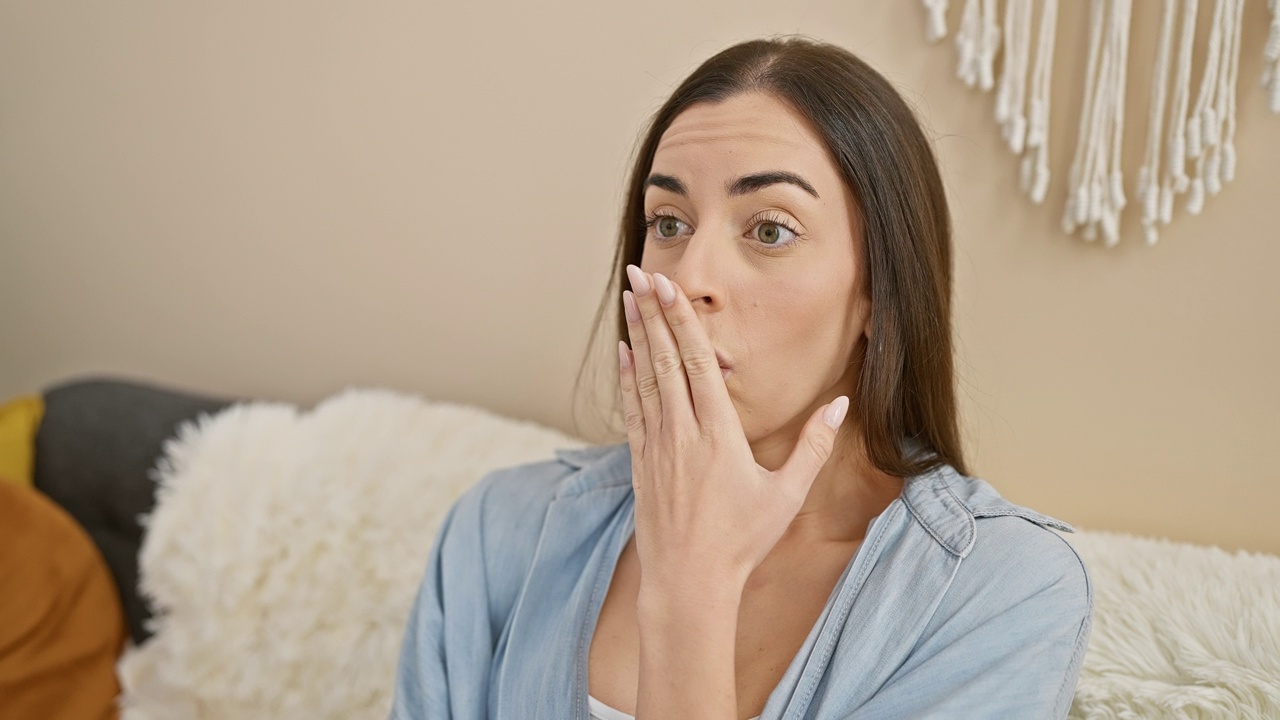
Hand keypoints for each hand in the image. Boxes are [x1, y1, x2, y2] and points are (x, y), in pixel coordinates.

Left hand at [617, 264, 849, 603]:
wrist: (689, 582)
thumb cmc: (743, 541)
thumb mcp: (787, 494)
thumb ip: (813, 446)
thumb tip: (842, 406)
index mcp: (719, 433)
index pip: (696, 362)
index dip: (681, 319)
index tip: (669, 285)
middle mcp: (682, 432)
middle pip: (665, 359)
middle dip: (654, 312)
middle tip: (642, 272)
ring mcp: (657, 446)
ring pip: (644, 377)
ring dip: (637, 334)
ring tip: (629, 297)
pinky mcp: (641, 463)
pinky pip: (632, 408)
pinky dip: (627, 376)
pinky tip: (624, 353)